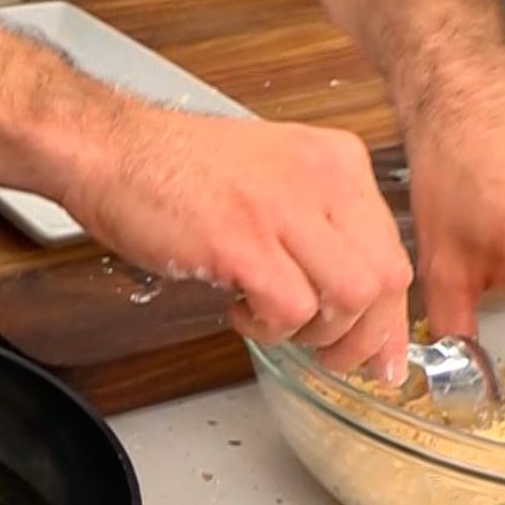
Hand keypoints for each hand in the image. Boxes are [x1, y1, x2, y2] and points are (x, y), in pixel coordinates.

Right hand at [61, 107, 412, 379]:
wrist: (111, 148)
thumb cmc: (178, 170)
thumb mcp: (273, 182)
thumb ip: (321, 232)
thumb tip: (358, 304)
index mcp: (336, 162)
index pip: (393, 254)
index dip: (389, 320)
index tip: (378, 355)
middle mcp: (320, 178)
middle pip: (383, 281)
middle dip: (358, 337)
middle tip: (323, 353)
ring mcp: (281, 207)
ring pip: (349, 298)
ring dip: (313, 334)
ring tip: (272, 322)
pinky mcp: (240, 240)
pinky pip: (290, 308)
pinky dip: (268, 329)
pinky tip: (240, 311)